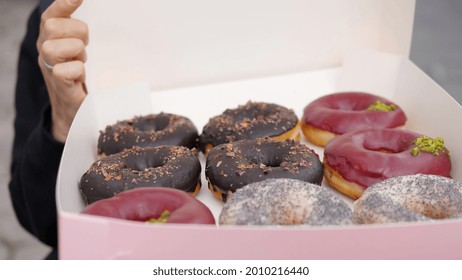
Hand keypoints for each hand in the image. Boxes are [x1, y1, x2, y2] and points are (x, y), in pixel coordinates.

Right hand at [37, 0, 87, 142]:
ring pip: (53, 47)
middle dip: (76, 33)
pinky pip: (63, 71)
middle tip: (85, 48)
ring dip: (75, 52)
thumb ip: (81, 36)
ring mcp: (49, 68)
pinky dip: (77, 71)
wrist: (75, 111)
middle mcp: (45, 50)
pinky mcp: (59, 85)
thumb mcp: (80, 53)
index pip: (52, 15)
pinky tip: (82, 76)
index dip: (63, 4)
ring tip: (83, 62)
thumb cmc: (81, 77)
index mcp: (51, 38)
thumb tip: (98, 18)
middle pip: (53, 27)